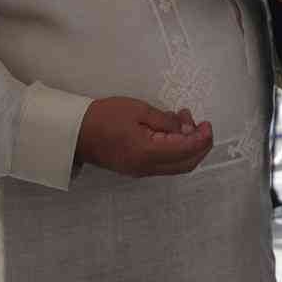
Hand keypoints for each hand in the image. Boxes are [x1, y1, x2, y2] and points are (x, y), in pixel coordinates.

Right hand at [75, 96, 213, 176]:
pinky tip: (170, 130)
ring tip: (183, 120)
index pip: (187, 151)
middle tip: (200, 123)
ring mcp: (140, 171)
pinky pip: (164, 164)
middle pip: (186, 164)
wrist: (74, 131)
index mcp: (148, 153)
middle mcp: (146, 168)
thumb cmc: (104, 116)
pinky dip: (175, 149)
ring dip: (187, 146)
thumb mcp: (138, 110)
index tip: (208, 124)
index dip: (203, 139)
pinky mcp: (136, 168)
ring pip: (176, 166)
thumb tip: (187, 129)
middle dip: (200, 145)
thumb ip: (166, 121)